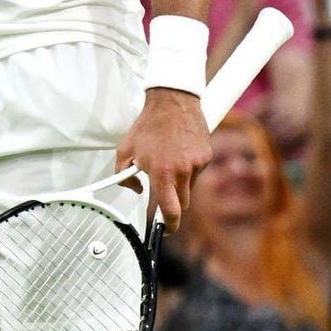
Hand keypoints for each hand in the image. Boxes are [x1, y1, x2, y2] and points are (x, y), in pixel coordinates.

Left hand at [115, 88, 211, 234]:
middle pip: (181, 203)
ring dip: (179, 183)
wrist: (173, 100)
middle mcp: (182, 171)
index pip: (170, 210)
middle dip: (172, 202)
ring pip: (189, 188)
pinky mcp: (206, 156)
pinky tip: (179, 152)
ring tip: (169, 162)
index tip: (164, 229)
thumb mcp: (125, 150)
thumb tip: (134, 189)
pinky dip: (188, 169)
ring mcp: (197, 164)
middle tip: (162, 190)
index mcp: (162, 173)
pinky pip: (197, 172)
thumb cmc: (148, 125)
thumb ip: (123, 176)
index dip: (168, 226)